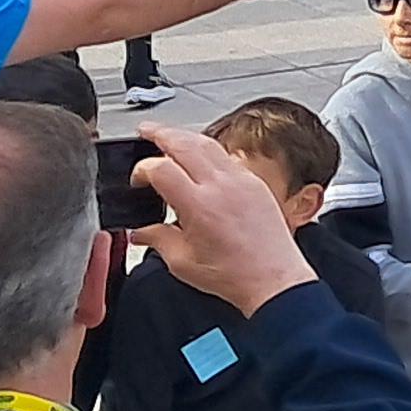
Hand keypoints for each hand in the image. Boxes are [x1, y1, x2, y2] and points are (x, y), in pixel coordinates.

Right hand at [124, 123, 316, 313]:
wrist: (274, 278)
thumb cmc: (234, 274)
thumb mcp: (182, 262)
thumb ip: (157, 240)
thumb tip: (141, 231)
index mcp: (199, 205)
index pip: (161, 168)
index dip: (142, 169)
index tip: (136, 180)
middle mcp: (222, 186)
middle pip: (186, 143)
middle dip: (161, 133)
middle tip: (146, 131)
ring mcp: (242, 180)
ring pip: (210, 143)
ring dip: (186, 136)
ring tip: (169, 137)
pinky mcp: (255, 183)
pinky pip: (228, 156)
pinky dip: (209, 149)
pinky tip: (201, 157)